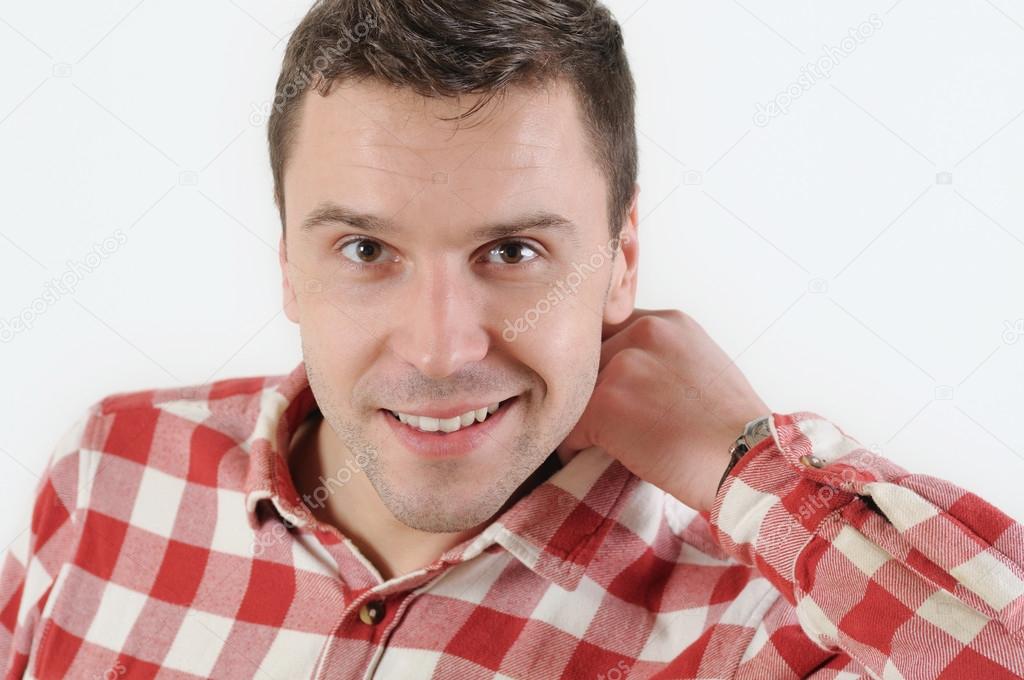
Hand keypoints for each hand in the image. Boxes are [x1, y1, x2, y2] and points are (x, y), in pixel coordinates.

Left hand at [556, 309, 770, 512]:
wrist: (748, 463)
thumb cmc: (733, 431)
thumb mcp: (701, 369)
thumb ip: (662, 359)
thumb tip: (626, 378)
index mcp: (668, 323)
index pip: (611, 331)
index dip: (605, 366)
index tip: (612, 394)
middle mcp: (643, 333)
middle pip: (588, 361)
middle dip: (591, 393)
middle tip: (606, 425)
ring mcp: (622, 365)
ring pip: (575, 394)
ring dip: (582, 420)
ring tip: (602, 443)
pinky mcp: (606, 403)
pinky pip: (569, 428)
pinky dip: (576, 449)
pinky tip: (598, 459)